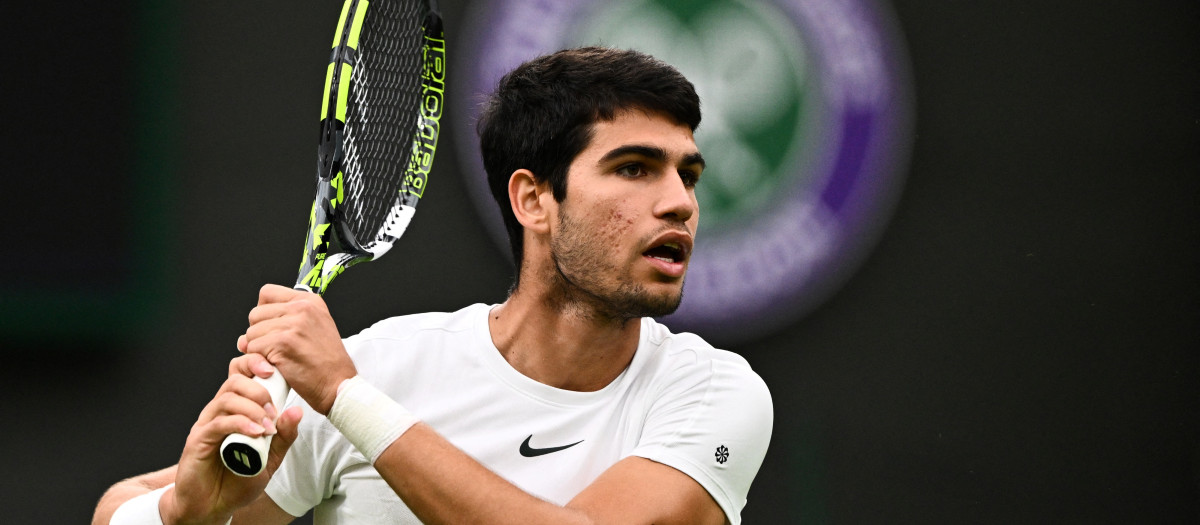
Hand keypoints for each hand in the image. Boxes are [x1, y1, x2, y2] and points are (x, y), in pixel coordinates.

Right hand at [165, 356, 301, 523]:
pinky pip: (218, 423)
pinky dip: (240, 424)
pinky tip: (255, 433)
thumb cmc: (239, 479)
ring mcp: (207, 424)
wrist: (214, 506)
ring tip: (266, 427)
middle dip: (259, 389)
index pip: (243, 375)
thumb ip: (283, 436)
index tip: (275, 372)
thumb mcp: (271, 458)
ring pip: (227, 399)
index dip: (256, 365)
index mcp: (237, 410)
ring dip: (252, 408)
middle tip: (273, 411)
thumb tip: (296, 411)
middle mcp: (220, 412)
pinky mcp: (198, 440)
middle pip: (234, 381)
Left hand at [237, 284, 357, 413]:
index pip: (267, 293)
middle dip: (258, 334)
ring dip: (257, 349)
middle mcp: (302, 308)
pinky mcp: (284, 342)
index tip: (271, 328)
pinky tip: (275, 366)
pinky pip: (253, 348)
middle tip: (274, 349)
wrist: (338, 384)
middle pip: (255, 314)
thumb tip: (245, 335)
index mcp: (310, 301)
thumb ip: (285, 321)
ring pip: (251, 333)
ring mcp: (293, 324)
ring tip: (277, 359)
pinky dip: (258, 361)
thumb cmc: (326, 364)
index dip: (263, 313)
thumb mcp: (315, 329)